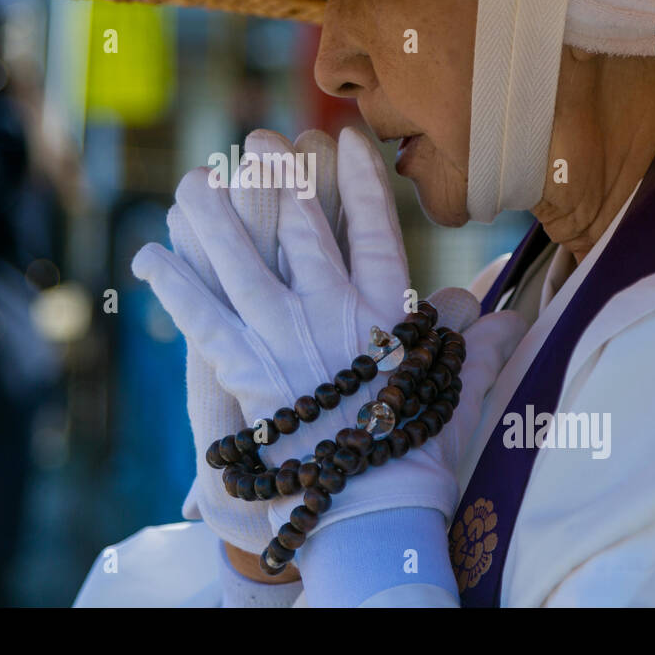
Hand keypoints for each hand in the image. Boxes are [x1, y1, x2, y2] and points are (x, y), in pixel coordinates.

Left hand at [137, 127, 517, 549]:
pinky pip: (200, 317)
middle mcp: (333, 313)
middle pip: (300, 230)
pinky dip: (172, 284)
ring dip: (214, 217)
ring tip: (193, 181)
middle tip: (255, 142)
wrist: (373, 512)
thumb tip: (507, 318)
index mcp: (386, 314)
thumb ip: (475, 349)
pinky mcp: (245, 369)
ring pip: (242, 260)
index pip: (374, 232)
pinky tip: (147, 254)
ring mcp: (285, 337)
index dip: (358, 183)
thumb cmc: (417, 458)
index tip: (342, 141)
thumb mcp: (455, 395)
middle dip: (277, 180)